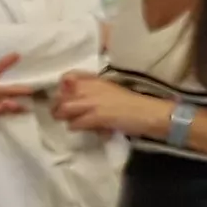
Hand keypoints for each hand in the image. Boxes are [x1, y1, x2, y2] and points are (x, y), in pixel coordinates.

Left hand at [50, 70, 169, 139]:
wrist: (149, 113)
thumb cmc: (134, 104)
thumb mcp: (111, 91)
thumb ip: (93, 92)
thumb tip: (75, 100)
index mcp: (96, 80)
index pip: (67, 77)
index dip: (61, 87)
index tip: (63, 96)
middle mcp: (91, 88)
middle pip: (61, 95)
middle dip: (57, 106)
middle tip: (61, 114)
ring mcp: (92, 102)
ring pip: (64, 109)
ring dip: (63, 118)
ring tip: (70, 122)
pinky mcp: (96, 116)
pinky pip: (75, 123)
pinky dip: (76, 127)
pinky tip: (82, 129)